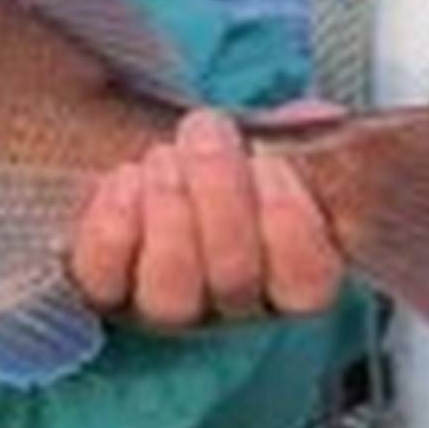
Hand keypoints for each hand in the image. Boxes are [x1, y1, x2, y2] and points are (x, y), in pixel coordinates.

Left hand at [70, 107, 344, 329]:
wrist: (160, 160)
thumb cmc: (231, 159)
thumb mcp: (280, 144)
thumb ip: (309, 141)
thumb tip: (322, 120)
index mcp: (290, 275)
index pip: (308, 285)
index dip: (289, 223)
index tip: (269, 161)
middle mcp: (231, 305)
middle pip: (235, 278)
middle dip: (220, 194)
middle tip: (205, 129)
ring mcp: (167, 307)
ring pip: (172, 295)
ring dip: (170, 213)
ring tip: (164, 156)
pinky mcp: (106, 293)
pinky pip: (106, 281)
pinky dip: (115, 228)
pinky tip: (125, 180)